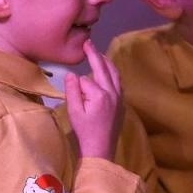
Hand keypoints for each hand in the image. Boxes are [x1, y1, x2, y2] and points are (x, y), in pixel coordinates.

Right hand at [64, 40, 122, 159]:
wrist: (101, 149)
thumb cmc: (85, 131)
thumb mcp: (74, 112)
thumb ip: (72, 91)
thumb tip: (71, 74)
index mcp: (100, 94)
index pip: (85, 79)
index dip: (77, 84)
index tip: (71, 90)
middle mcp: (112, 92)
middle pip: (104, 68)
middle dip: (95, 55)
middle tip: (88, 43)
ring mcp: (119, 97)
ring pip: (114, 73)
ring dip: (106, 62)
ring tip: (99, 53)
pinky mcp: (121, 103)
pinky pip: (118, 82)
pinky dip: (112, 73)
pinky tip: (108, 72)